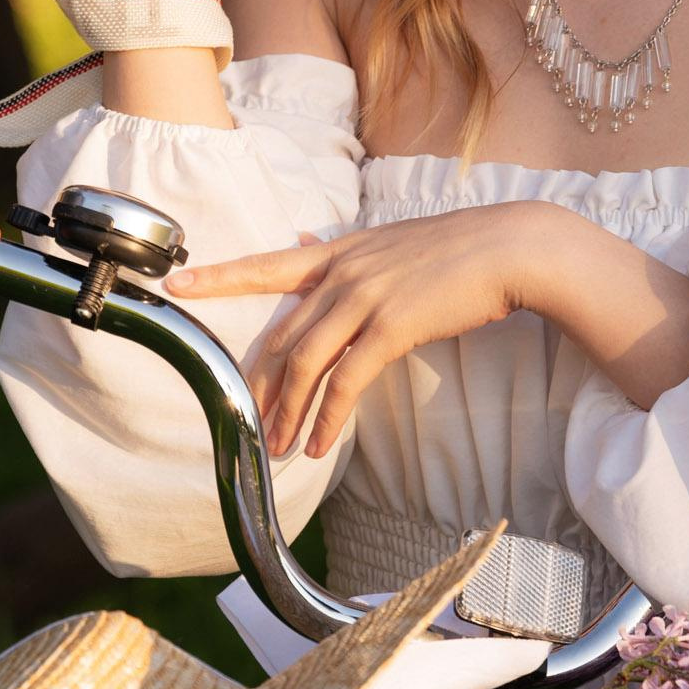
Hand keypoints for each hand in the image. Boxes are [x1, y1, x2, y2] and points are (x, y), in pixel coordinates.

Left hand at [169, 204, 556, 457]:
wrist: (509, 248)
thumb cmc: (458, 249)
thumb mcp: (391, 241)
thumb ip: (346, 253)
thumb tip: (305, 243)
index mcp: (339, 251)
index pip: (266, 264)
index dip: (219, 275)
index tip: (178, 283)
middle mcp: (343, 271)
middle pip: (282, 335)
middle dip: (259, 384)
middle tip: (247, 421)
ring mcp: (365, 297)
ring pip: (306, 363)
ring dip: (289, 412)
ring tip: (280, 447)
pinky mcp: (391, 326)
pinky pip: (346, 381)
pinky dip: (329, 417)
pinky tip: (322, 444)